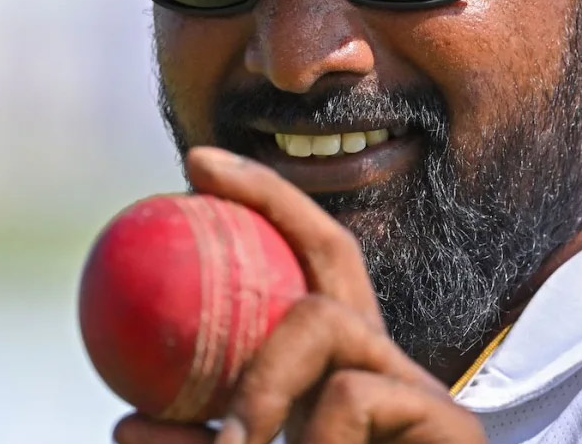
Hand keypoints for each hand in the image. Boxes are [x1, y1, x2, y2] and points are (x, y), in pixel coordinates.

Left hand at [113, 146, 486, 443]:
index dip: (262, 201)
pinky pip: (351, 399)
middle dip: (270, 204)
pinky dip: (311, 440)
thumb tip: (128, 422)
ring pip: (325, 323)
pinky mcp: (453, 427)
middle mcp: (379, 365)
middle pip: (334, 255)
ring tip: (236, 443)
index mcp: (335, 374)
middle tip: (196, 186)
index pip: (307, 265)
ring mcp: (419, 392)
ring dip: (261, 378)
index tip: (195, 165)